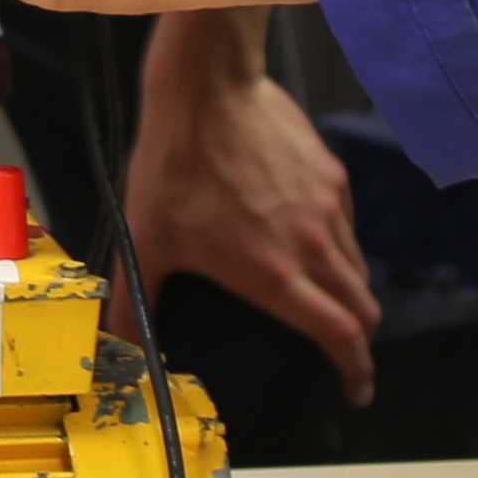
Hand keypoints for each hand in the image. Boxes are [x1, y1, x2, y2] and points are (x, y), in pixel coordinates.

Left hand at [124, 13, 380, 405]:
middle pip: (362, 307)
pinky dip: (341, 247)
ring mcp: (328, 207)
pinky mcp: (331, 173)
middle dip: (359, 339)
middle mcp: (313, 246)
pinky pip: (348, 225)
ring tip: (328, 299)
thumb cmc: (174, 165)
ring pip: (357, 266)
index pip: (339, 335)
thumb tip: (115, 346)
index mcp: (275, 274)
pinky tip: (314, 239)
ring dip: (349, 292)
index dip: (356, 369)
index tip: (358, 389)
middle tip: (346, 352)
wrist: (207, 88)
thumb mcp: (145, 239)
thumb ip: (133, 300)